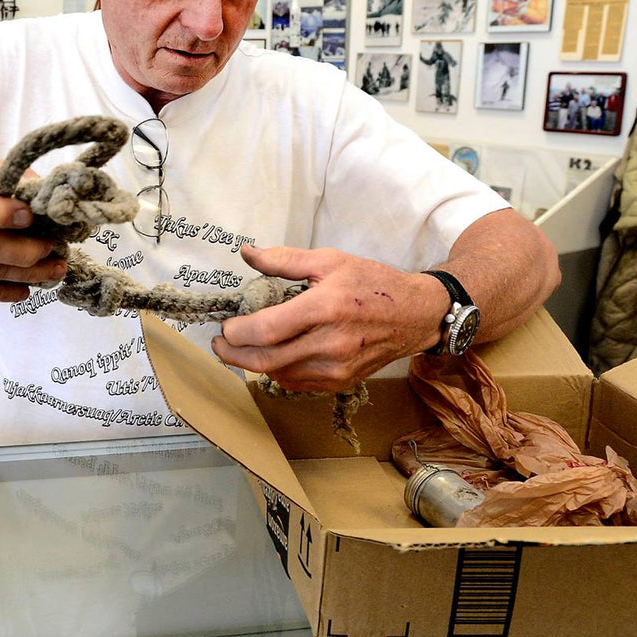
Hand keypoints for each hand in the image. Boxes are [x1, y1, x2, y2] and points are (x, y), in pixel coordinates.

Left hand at [211, 244, 449, 391]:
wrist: (416, 315)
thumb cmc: (373, 283)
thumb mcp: (330, 261)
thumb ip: (285, 260)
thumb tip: (248, 253)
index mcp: (325, 307)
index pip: (268, 330)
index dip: (239, 332)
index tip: (226, 326)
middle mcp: (330, 343)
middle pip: (267, 360)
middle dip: (234, 354)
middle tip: (221, 343)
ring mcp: (336, 367)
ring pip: (279, 374)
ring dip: (254, 364)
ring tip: (242, 347)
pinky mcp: (341, 382)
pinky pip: (297, 382)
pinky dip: (277, 371)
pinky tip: (272, 357)